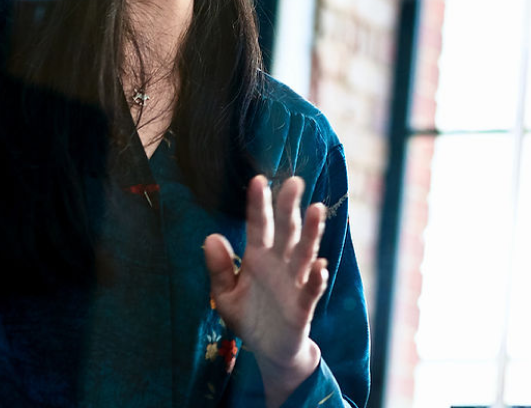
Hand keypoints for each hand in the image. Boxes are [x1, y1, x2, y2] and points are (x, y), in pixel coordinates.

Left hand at [203, 176, 328, 398]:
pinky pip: (311, 290)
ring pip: (304, 252)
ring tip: (316, 209)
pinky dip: (316, 279)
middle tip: (294, 182)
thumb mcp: (226, 295)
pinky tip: (319, 266)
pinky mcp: (303, 306)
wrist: (270, 350)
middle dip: (289, 207)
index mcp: (259, 258)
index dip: (259, 205)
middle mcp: (280, 264)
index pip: (259, 226)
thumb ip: (219, 268)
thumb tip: (210, 237)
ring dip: (311, 232)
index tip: (258, 180)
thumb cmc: (250, 316)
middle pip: (286, 231)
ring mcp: (294, 282)